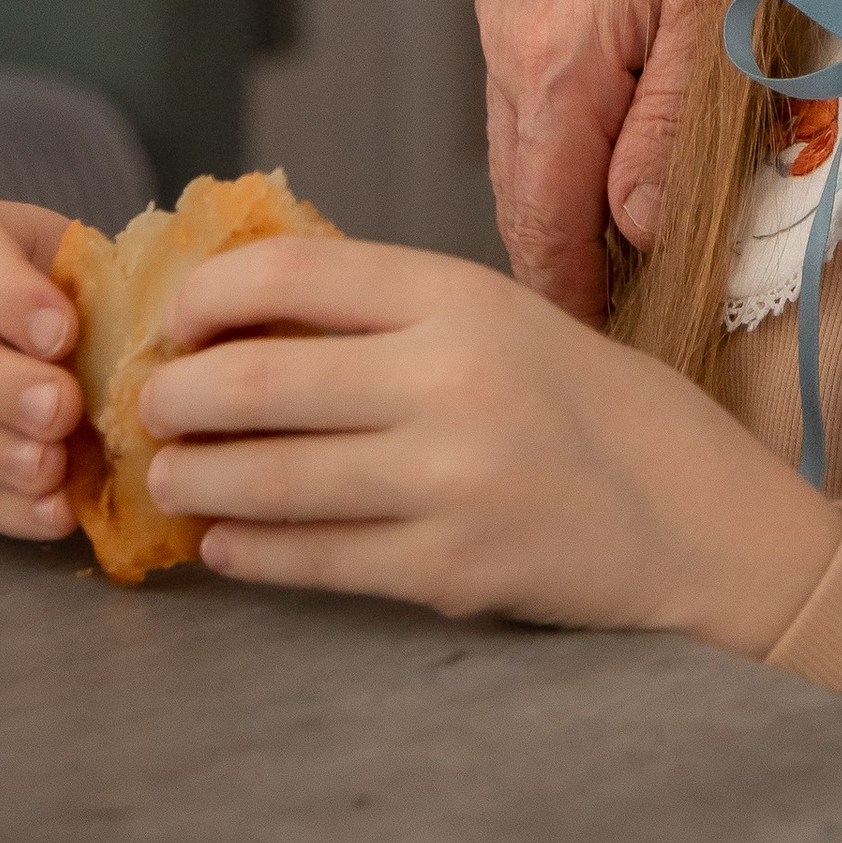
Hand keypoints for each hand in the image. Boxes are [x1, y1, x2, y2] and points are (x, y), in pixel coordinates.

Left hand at [140, 235, 841, 644]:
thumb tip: (235, 317)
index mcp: (459, 294)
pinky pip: (310, 561)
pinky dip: (247, 551)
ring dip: (194, 481)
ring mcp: (447, 480)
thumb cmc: (583, 404)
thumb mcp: (498, 317)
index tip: (171, 323)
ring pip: (267, 479)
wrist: (692, 514)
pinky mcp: (447, 570)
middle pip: (254, 382)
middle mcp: (449, 378)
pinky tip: (224, 541)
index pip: (289, 272)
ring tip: (171, 478)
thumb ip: (386, 312)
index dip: (202, 297)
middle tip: (148, 410)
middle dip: (174, 400)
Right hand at [479, 0, 720, 314]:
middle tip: (625, 324)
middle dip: (564, 257)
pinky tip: (622, 147)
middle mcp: (509, 23)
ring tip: (628, 254)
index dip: (567, 298)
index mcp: (551, 52)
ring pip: (523, 132)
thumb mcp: (733, 2)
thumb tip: (641, 231)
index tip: (599, 356)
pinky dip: (567, 128)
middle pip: (518, 185)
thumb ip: (679, 125)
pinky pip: (534, 77)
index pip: (537, 220)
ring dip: (566, 192)